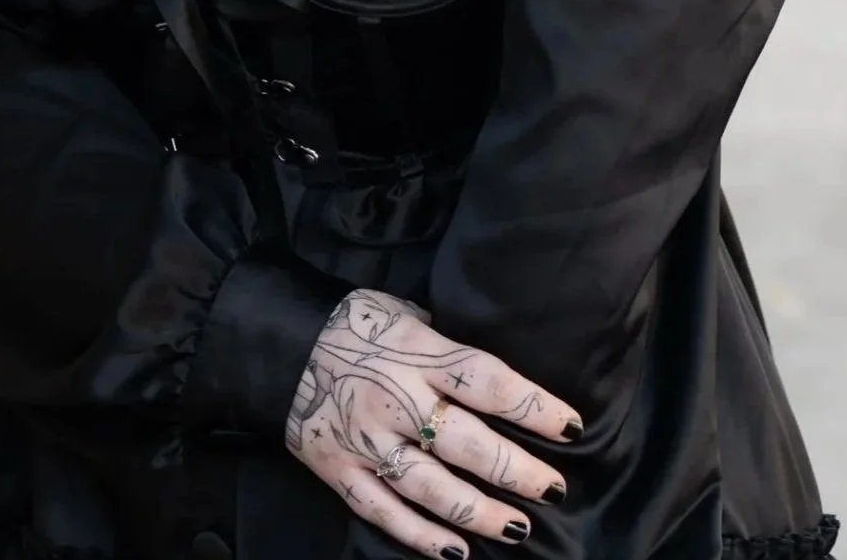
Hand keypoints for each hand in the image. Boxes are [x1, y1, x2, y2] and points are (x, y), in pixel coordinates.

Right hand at [286, 288, 580, 558]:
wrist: (275, 341)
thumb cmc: (351, 321)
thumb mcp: (402, 311)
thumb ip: (443, 343)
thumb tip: (487, 374)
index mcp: (417, 352)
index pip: (486, 381)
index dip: (532, 405)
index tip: (570, 426)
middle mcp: (397, 401)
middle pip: (467, 443)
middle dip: (516, 470)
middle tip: (552, 488)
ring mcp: (368, 441)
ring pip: (431, 488)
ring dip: (479, 512)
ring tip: (518, 528)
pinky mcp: (340, 471)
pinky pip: (383, 512)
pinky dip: (420, 536)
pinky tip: (456, 551)